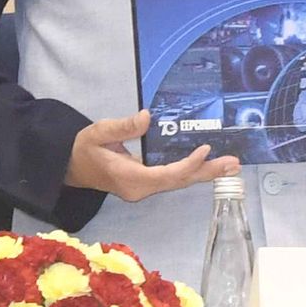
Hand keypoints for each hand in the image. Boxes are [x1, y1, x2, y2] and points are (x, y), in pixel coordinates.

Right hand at [64, 110, 237, 199]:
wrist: (71, 167)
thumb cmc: (83, 149)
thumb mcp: (98, 132)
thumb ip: (123, 126)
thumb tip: (147, 117)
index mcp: (130, 178)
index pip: (167, 174)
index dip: (189, 164)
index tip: (206, 149)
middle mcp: (141, 188)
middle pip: (180, 181)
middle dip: (207, 172)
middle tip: (234, 165)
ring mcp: (144, 189)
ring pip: (179, 182)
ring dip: (204, 173)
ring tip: (230, 167)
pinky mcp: (146, 184)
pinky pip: (173, 179)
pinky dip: (192, 172)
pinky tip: (208, 167)